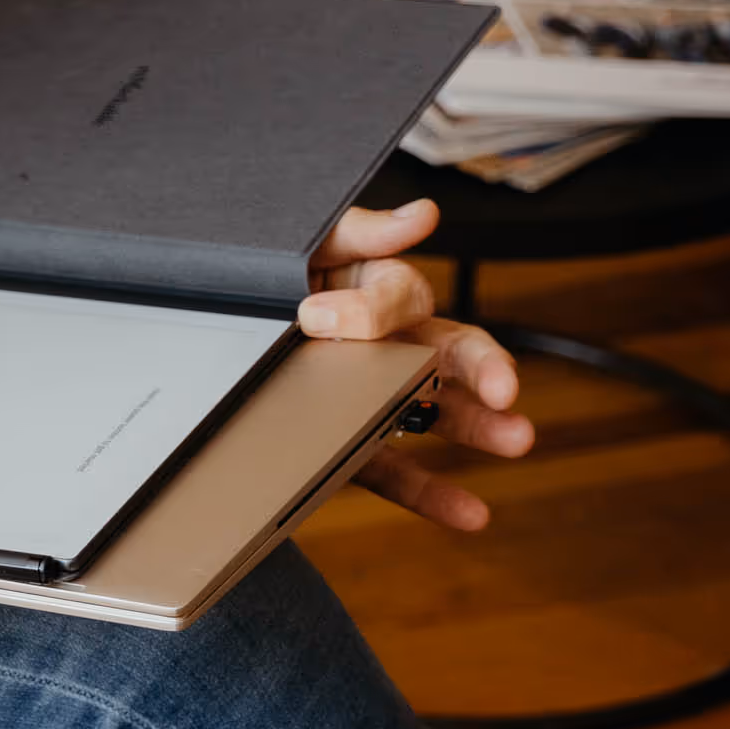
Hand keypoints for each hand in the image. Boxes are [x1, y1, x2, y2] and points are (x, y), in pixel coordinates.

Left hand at [299, 196, 533, 532]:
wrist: (213, 331)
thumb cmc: (271, 283)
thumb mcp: (305, 247)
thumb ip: (359, 231)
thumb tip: (422, 215)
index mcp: (375, 293)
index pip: (403, 296)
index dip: (371, 309)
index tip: (317, 317)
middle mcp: (391, 345)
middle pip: (453, 349)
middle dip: (486, 367)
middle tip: (504, 387)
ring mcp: (380, 399)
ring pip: (442, 412)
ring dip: (481, 427)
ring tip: (515, 438)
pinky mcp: (359, 446)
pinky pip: (400, 472)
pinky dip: (434, 495)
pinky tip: (470, 513)